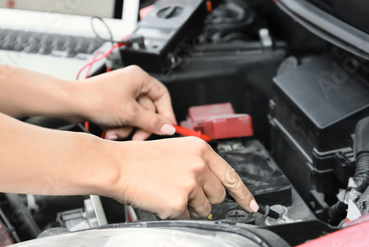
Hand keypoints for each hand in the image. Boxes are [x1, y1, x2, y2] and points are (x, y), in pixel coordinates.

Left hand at [74, 65, 176, 139]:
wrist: (70, 103)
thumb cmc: (95, 98)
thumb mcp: (130, 113)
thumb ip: (152, 122)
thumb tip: (168, 127)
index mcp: (139, 78)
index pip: (162, 95)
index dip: (166, 112)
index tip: (168, 127)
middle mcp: (132, 84)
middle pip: (149, 110)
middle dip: (141, 125)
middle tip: (139, 137)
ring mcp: (122, 94)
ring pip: (136, 117)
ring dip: (128, 129)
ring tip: (117, 132)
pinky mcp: (113, 105)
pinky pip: (125, 119)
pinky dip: (119, 127)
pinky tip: (110, 131)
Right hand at [109, 137, 258, 218]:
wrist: (118, 165)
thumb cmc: (140, 158)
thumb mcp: (176, 151)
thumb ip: (198, 165)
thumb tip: (212, 185)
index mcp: (200, 150)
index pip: (231, 175)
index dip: (243, 193)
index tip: (251, 204)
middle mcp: (199, 165)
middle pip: (218, 195)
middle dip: (204, 198)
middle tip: (183, 190)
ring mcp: (190, 184)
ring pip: (204, 209)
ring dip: (189, 207)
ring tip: (168, 191)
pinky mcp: (179, 202)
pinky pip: (187, 218)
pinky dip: (175, 214)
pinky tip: (162, 199)